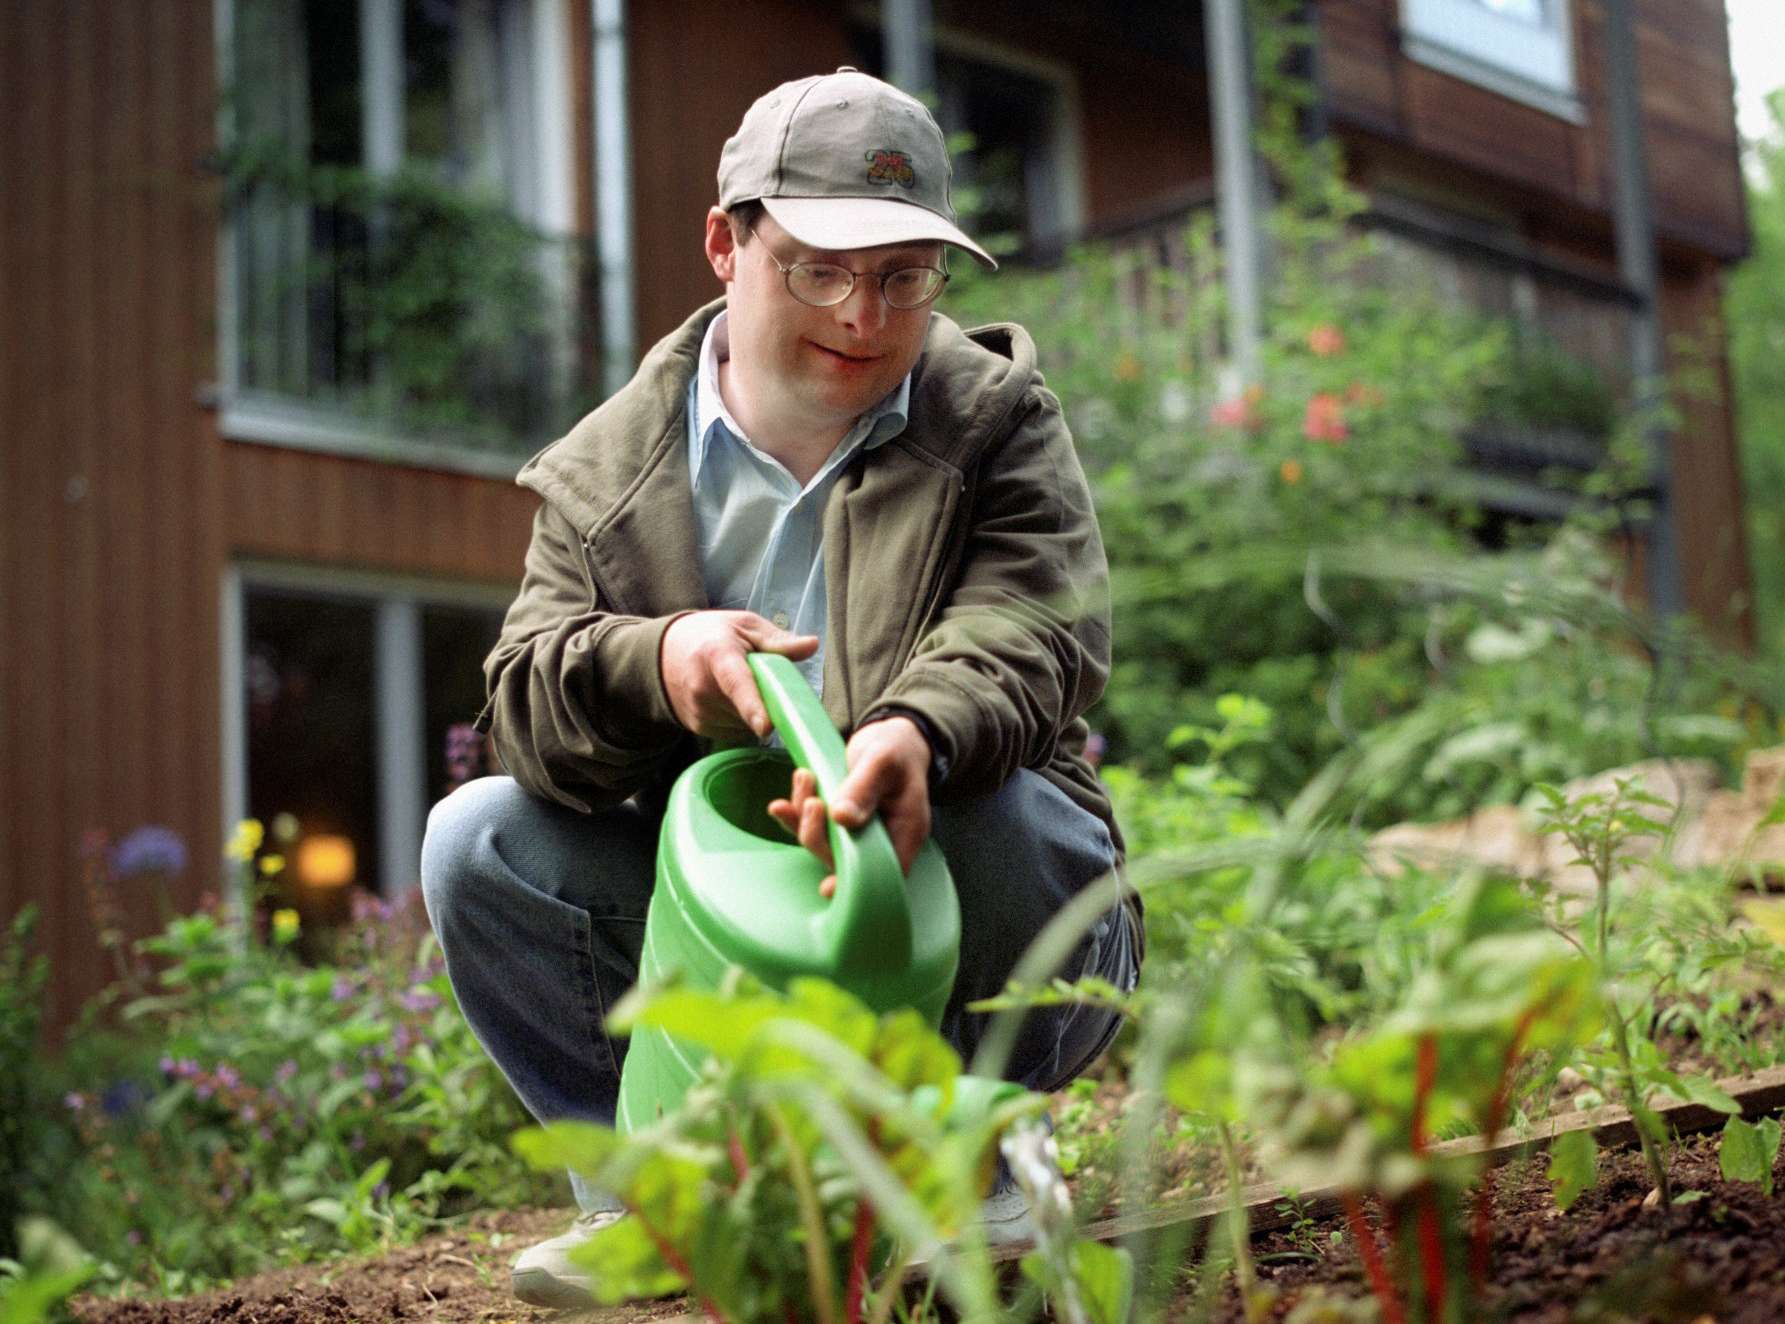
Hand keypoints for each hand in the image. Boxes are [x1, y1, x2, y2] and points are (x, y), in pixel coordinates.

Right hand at [660, 611, 818, 739]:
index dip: (752, 706)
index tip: (765, 727)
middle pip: (751, 707)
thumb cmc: (712, 635)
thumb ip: (778, 640)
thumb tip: (812, 645)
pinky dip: (741, 719)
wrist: (664, 653)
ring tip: (738, 686)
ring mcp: (699, 712)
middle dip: (767, 698)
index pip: (737, 684)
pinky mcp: (698, 728)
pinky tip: (730, 700)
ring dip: (754, 710)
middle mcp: (703, 688)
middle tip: (758, 676)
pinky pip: (736, 731)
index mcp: (718, 654)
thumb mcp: (745, 626)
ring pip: (746, 723)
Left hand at [768, 716, 932, 896]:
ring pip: (823, 843)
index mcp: (904, 831)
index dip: (855, 882)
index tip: (827, 885)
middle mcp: (880, 840)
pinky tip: (779, 806)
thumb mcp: (882, 761)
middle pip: (844, 859)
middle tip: (812, 802)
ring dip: (803, 818)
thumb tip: (841, 818)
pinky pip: (813, 829)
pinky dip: (794, 817)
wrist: (891, 738)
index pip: (883, 871)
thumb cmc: (896, 750)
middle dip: (818, 834)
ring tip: (804, 778)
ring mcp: (857, 834)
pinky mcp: (837, 823)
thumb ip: (864, 788)